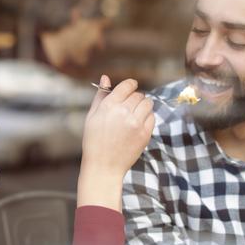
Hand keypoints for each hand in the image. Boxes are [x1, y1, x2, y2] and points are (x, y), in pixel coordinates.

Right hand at [77, 75, 154, 209]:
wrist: (103, 166)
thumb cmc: (94, 141)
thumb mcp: (92, 116)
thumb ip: (100, 96)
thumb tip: (106, 77)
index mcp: (109, 106)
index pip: (127, 85)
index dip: (130, 85)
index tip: (131, 88)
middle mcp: (123, 112)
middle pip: (138, 95)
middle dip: (135, 98)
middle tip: (129, 107)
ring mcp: (136, 123)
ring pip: (148, 103)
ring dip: (143, 106)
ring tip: (135, 115)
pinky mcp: (144, 134)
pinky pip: (152, 117)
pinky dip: (147, 118)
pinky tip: (138, 124)